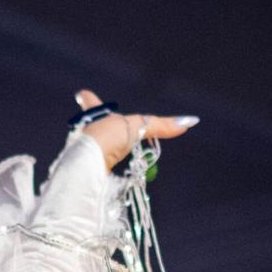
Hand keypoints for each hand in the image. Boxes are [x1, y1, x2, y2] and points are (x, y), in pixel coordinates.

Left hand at [74, 90, 197, 169]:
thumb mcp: (138, 126)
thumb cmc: (108, 136)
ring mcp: (82, 152)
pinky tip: (103, 177)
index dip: (88, 98)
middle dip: (92, 129)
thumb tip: (190, 122)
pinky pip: (94, 170)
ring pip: (90, 149)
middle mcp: (84, 132)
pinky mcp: (85, 170)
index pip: (91, 103)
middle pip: (87, 128)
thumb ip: (161, 126)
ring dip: (96, 153)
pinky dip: (100, 173)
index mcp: (94, 116)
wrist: (89, 162)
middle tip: (95, 131)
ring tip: (101, 157)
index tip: (81, 93)